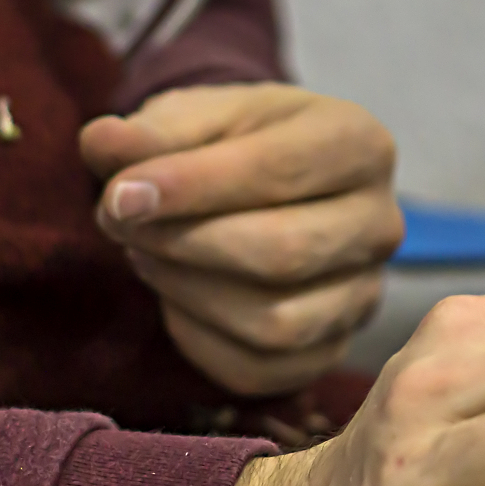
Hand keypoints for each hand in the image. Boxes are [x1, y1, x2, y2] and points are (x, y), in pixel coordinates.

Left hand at [80, 83, 402, 395]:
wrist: (257, 185)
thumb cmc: (228, 144)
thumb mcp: (194, 116)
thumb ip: (152, 131)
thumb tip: (103, 142)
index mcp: (360, 144)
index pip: (280, 172)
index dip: (193, 187)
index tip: (119, 194)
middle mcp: (381, 223)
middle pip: (283, 253)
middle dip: (185, 243)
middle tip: (121, 223)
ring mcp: (364, 293)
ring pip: (274, 322)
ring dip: (187, 292)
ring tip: (146, 254)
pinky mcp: (330, 349)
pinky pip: (258, 369)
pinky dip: (198, 338)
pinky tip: (176, 297)